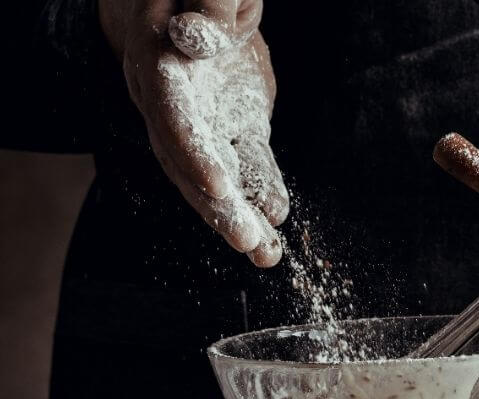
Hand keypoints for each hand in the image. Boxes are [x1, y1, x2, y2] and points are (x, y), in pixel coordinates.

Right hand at [99, 0, 288, 266]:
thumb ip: (207, 10)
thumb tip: (195, 38)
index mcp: (161, 61)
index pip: (172, 115)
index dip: (191, 152)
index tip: (216, 185)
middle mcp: (173, 102)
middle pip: (190, 164)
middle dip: (219, 207)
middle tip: (248, 243)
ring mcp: (205, 120)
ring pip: (219, 176)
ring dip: (242, 216)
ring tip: (266, 255)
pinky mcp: (235, 126)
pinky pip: (247, 165)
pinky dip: (263, 193)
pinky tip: (277, 219)